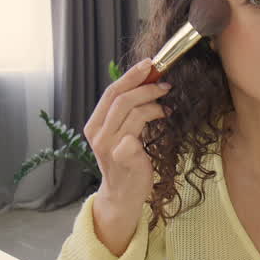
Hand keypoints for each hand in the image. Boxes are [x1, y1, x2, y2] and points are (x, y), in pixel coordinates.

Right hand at [83, 59, 171, 251]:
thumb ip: (125, 113)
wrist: (123, 195)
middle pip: (121, 99)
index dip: (130, 75)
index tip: (149, 64)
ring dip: (154, 103)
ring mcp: (109, 146)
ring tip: (165, 106)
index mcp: (94, 125)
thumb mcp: (120, 134)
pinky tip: (165, 119)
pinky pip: (138, 131)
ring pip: (133, 111)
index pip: (111, 92)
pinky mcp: (123, 157)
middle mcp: (98, 134)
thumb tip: (145, 83)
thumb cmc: (125, 162)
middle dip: (146, 86)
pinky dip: (155, 119)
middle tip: (165, 84)